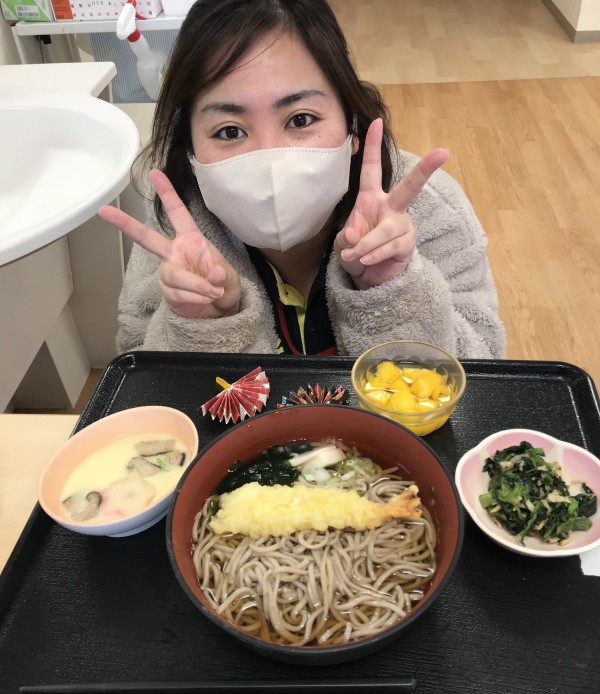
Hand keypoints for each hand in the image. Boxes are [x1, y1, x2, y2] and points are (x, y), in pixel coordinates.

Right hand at [99, 169, 239, 318]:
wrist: (221, 314)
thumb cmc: (224, 287)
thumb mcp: (229, 277)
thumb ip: (221, 273)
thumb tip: (214, 273)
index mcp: (191, 241)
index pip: (178, 214)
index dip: (168, 194)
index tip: (155, 173)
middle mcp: (175, 253)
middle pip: (146, 238)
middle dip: (126, 224)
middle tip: (105, 212)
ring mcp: (169, 273)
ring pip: (172, 274)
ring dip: (196, 285)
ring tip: (214, 291)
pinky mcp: (167, 292)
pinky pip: (176, 292)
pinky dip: (194, 296)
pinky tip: (206, 299)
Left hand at [334, 119, 448, 288]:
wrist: (366, 278)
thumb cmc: (355, 252)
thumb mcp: (344, 243)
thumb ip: (347, 237)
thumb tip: (355, 235)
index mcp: (371, 199)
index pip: (371, 169)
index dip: (373, 147)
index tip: (376, 122)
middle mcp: (391, 207)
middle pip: (410, 187)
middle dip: (425, 170)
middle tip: (443, 152)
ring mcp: (401, 225)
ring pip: (387, 229)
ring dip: (368, 243)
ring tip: (356, 255)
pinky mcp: (407, 244)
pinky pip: (391, 246)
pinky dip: (375, 253)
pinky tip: (366, 259)